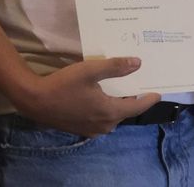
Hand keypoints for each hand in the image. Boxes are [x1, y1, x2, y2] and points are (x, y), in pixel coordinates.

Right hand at [15, 57, 160, 136]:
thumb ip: (115, 67)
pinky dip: (105, 109)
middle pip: (124, 112)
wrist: (35, 101)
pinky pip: (101, 119)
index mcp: (110, 112)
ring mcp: (92, 130)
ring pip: (112, 116)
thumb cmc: (64, 85)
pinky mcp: (81, 129)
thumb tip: (138, 63)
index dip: (148, 99)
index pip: (136, 107)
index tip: (158, 92)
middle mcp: (104, 125)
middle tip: (137, 84)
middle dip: (131, 99)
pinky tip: (100, 97)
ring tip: (120, 88)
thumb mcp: (90, 70)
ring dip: (117, 104)